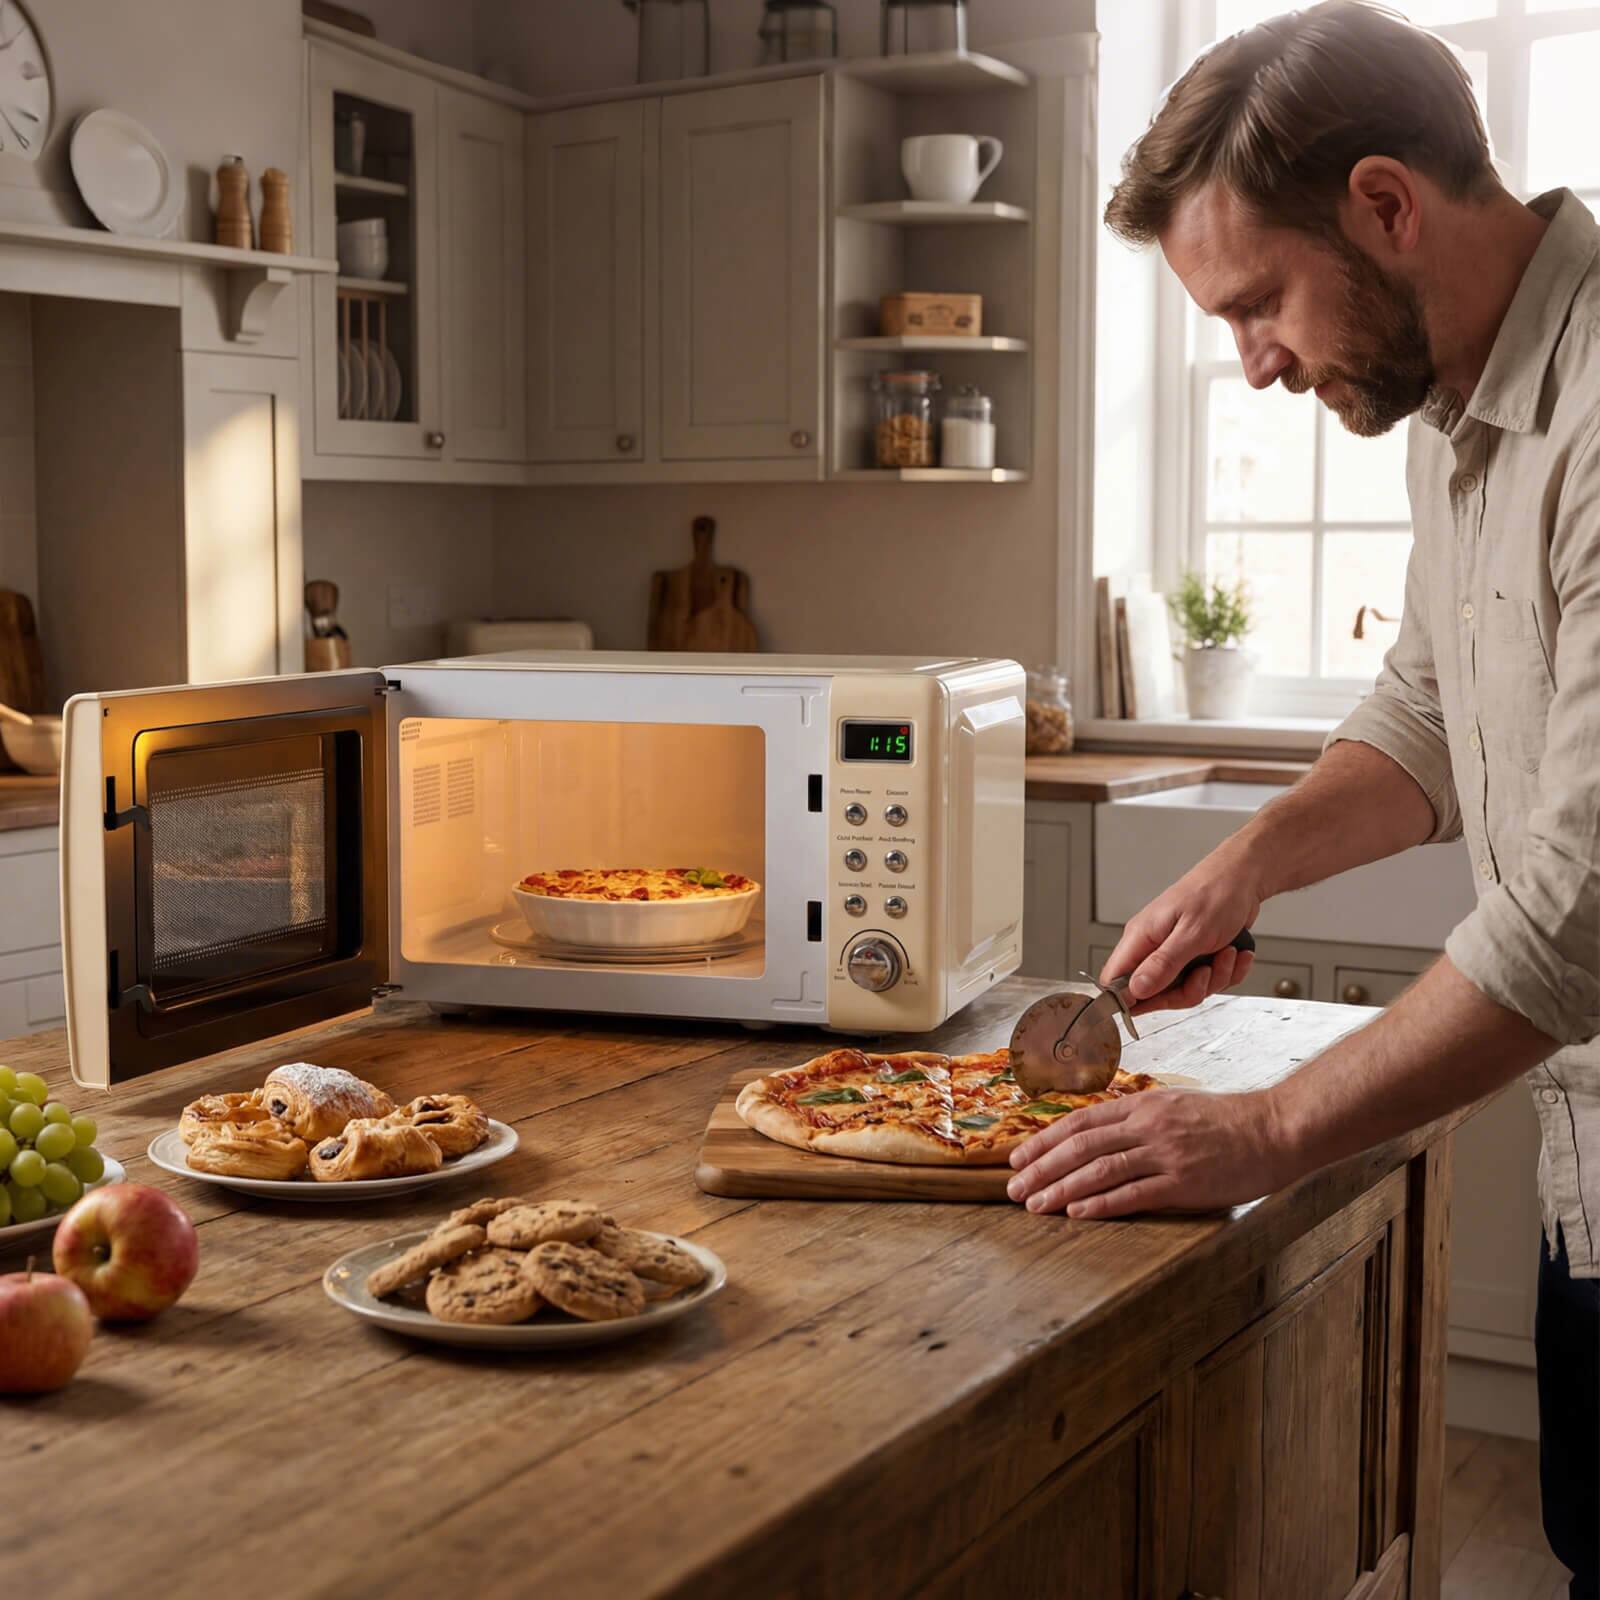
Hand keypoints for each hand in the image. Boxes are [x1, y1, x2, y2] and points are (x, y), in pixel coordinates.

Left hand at [1005, 1087, 1296, 1217]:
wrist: (1273, 1129)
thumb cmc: (1225, 1120)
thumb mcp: (1174, 1105)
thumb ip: (1137, 1118)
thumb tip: (1097, 1133)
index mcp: (1142, 1105)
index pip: (1079, 1122)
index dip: (1043, 1141)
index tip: (1018, 1158)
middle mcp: (1147, 1125)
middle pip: (1080, 1146)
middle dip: (1041, 1167)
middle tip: (1014, 1188)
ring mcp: (1165, 1153)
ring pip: (1099, 1169)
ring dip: (1061, 1189)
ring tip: (1035, 1205)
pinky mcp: (1185, 1182)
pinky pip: (1134, 1193)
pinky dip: (1101, 1203)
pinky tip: (1077, 1213)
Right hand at [1102, 850, 1262, 1013]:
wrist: (1243, 878)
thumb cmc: (1215, 893)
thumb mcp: (1191, 933)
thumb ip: (1163, 964)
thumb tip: (1135, 989)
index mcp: (1141, 937)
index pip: (1115, 980)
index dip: (1129, 999)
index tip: (1159, 999)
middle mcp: (1153, 947)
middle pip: (1154, 993)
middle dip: (1187, 991)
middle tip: (1205, 973)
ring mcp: (1174, 953)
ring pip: (1185, 990)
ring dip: (1213, 979)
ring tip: (1225, 953)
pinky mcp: (1195, 957)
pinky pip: (1207, 981)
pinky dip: (1226, 971)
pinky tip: (1234, 952)